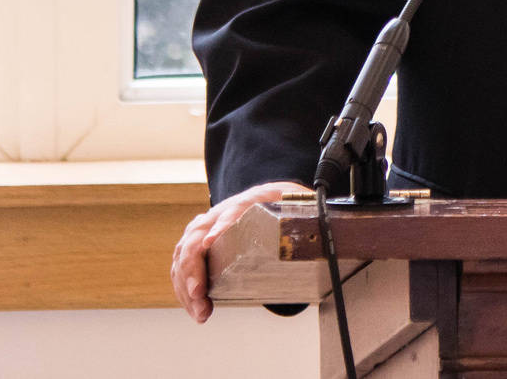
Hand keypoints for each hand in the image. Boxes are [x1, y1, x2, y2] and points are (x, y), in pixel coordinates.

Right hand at [171, 180, 311, 322]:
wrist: (271, 195)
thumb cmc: (284, 203)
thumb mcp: (300, 204)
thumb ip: (309, 213)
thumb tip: (324, 226)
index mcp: (249, 200)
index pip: (231, 211)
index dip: (221, 226)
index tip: (211, 242)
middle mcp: (220, 213)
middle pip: (196, 237)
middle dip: (194, 269)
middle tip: (200, 295)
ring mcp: (205, 228)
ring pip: (184, 254)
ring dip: (187, 285)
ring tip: (201, 311)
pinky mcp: (197, 245)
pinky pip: (182, 266)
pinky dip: (185, 289)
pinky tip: (197, 308)